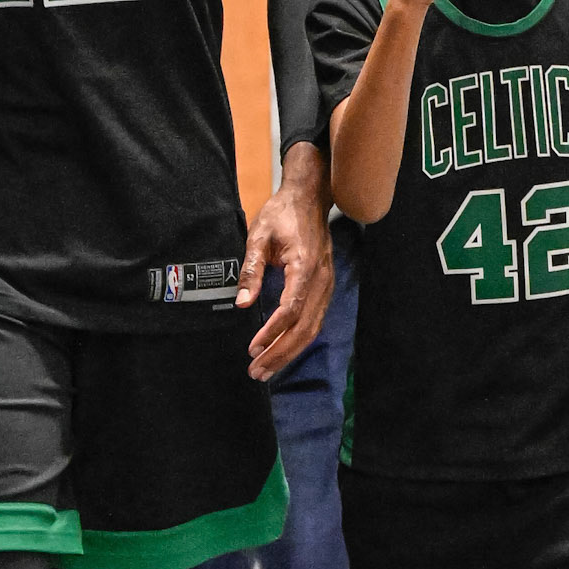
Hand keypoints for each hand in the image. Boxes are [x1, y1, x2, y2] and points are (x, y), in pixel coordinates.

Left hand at [238, 144, 332, 379]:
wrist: (309, 198)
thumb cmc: (282, 214)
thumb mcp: (258, 237)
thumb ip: (250, 270)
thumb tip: (241, 303)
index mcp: (305, 266)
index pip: (291, 309)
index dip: (272, 332)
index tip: (253, 348)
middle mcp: (321, 280)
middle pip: (305, 328)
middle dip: (280, 352)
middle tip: (257, 371)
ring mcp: (327, 284)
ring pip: (312, 328)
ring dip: (289, 351)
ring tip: (266, 368)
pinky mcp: (324, 287)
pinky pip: (314, 320)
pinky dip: (298, 339)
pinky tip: (281, 350)